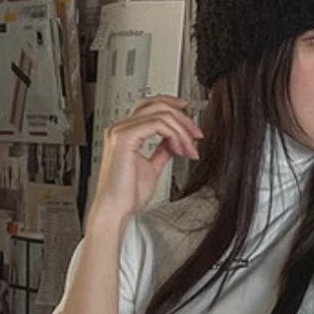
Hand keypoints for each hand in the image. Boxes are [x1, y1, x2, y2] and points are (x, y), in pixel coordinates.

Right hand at [87, 96, 202, 232]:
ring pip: (161, 114)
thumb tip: (174, 141)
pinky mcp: (125, 137)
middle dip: (182, 118)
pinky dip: (175, 135)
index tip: (190, 121)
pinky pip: (158, 124)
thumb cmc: (128, 195)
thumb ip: (162, 151)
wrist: (117, 208)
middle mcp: (121, 128)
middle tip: (196, 134)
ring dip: (182, 130)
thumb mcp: (152, 167)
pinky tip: (180, 149)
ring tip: (190, 148)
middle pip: (157, 105)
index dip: (173, 108)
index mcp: (125, 133)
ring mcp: (121, 131)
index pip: (149, 106)